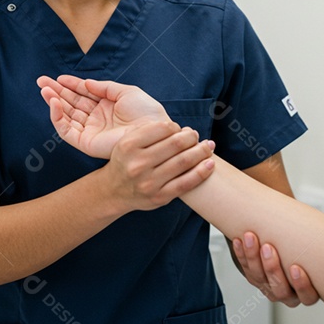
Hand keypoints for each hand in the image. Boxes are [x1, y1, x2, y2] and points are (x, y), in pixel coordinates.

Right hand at [37, 75, 168, 158]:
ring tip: (44, 89)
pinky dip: (58, 117)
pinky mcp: (86, 142)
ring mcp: (91, 130)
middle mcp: (97, 118)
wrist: (153, 132)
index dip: (70, 85)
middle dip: (56, 91)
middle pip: (71, 103)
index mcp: (107, 106)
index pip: (83, 94)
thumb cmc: (146, 113)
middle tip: (41, 81)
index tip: (58, 77)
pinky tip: (54, 104)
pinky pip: (66, 130)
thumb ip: (105, 87)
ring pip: (66, 115)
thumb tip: (86, 83)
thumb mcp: (127, 92)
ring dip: (54, 101)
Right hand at [99, 120, 215, 211]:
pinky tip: (210, 164)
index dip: (177, 127)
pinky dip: (202, 172)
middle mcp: (138, 164)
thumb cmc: (127, 161)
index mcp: (129, 145)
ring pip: (184, 162)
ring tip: (208, 146)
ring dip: (201, 151)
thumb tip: (183, 130)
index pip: (163, 128)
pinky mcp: (159, 197)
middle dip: (192, 137)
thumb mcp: (128, 142)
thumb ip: (151, 132)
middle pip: (176, 144)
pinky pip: (186, 183)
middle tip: (196, 136)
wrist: (113, 191)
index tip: (180, 129)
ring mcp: (149, 182)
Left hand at [233, 207, 323, 306]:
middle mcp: (290, 292)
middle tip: (268, 246)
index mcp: (311, 287)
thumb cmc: (309, 238)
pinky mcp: (255, 276)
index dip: (301, 286)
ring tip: (251, 237)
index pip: (308, 297)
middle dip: (272, 269)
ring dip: (253, 259)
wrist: (286, 234)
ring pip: (259, 279)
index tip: (296, 267)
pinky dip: (241, 254)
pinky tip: (239, 239)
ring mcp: (271, 286)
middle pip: (280, 290)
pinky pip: (246, 269)